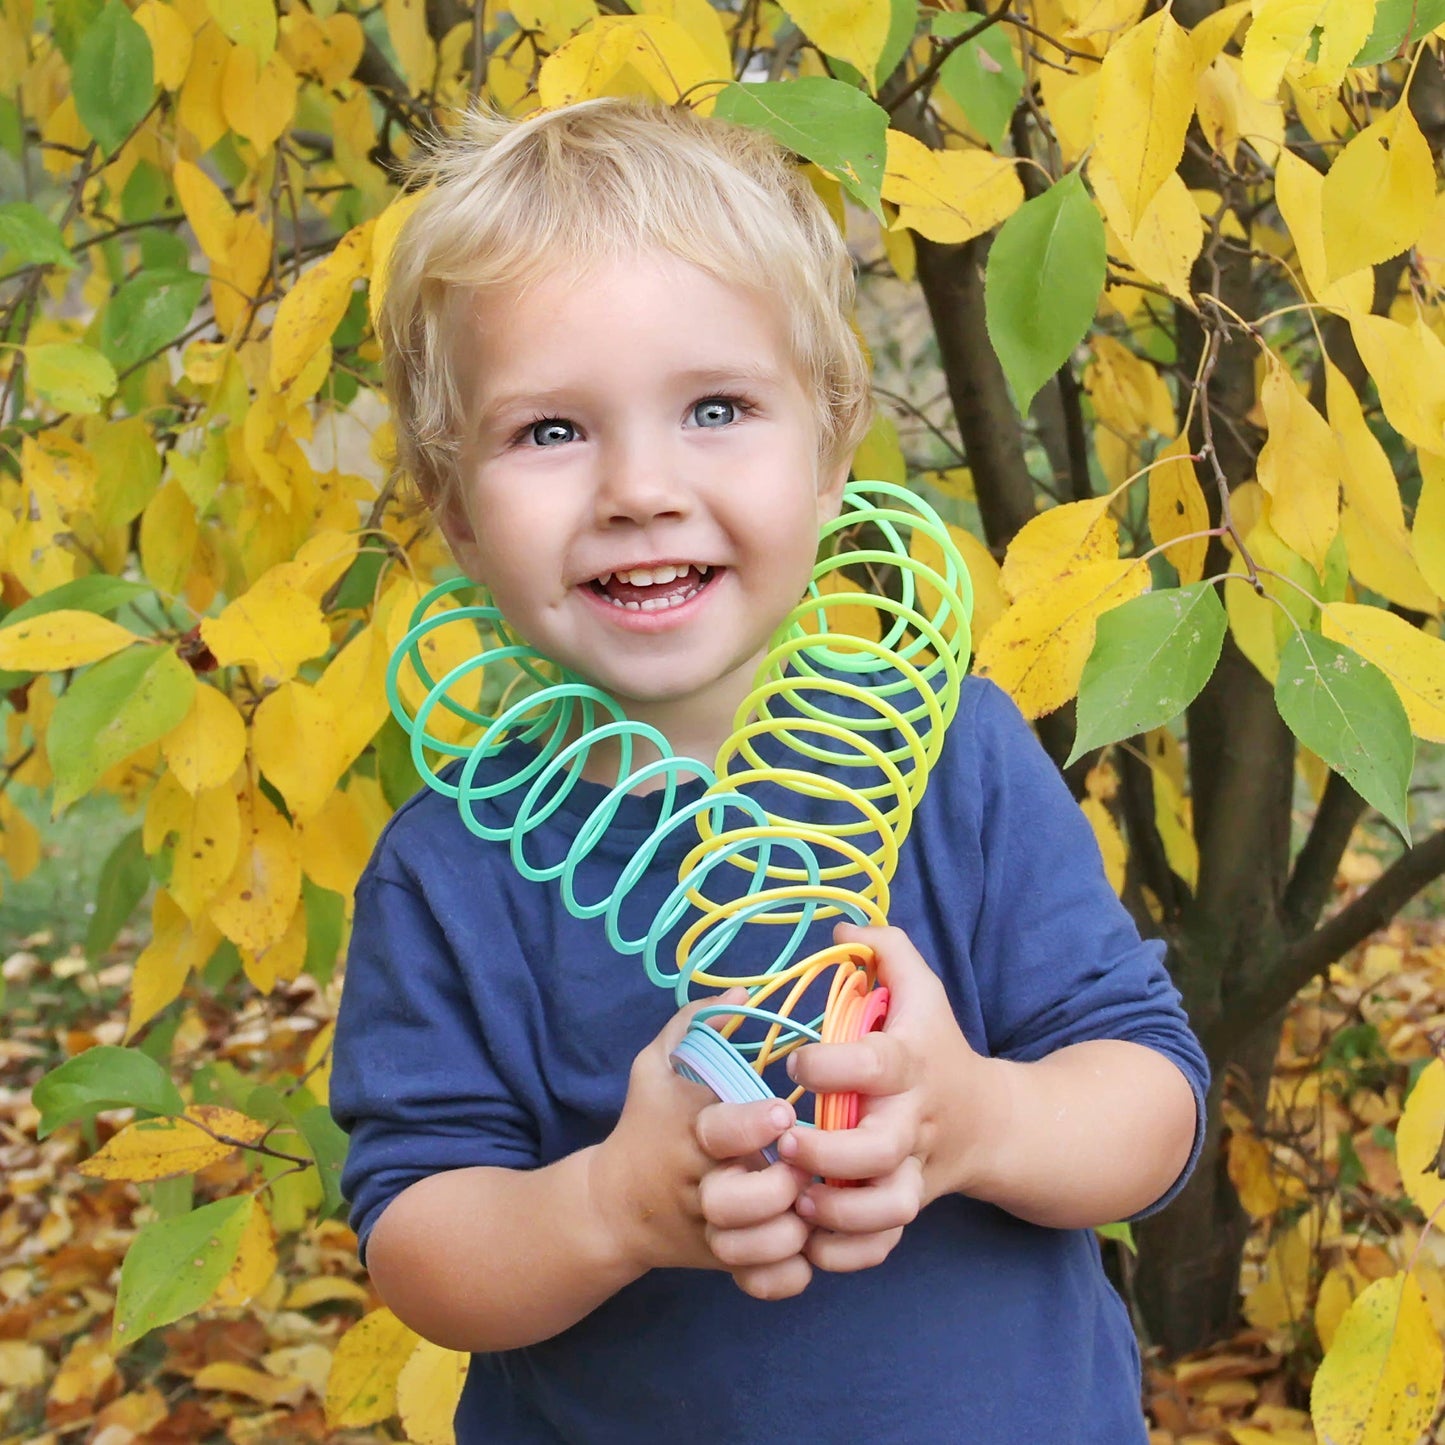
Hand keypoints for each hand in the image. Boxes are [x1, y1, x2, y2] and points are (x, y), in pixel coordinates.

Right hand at [588, 990, 812, 1298]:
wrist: (611, 1206)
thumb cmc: (647, 1124)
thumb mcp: (655, 1067)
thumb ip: (695, 1024)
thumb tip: (745, 990)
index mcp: (689, 1134)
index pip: (721, 1131)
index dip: (755, 1124)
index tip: (785, 1111)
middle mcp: (702, 1186)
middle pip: (745, 1200)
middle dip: (780, 1187)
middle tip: (801, 1169)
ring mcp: (714, 1231)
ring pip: (760, 1248)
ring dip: (790, 1232)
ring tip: (807, 1208)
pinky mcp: (724, 1265)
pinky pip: (765, 1284)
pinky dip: (787, 1275)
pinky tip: (802, 1250)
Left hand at [778, 924, 1000, 1273]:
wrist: (993, 1122)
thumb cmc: (937, 1047)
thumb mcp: (922, 991)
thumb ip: (889, 948)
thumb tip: (842, 928)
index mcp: (910, 1063)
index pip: (876, 1064)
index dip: (832, 1066)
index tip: (795, 1063)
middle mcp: (912, 1120)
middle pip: (878, 1149)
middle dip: (829, 1153)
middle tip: (785, 1143)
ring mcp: (913, 1169)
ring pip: (886, 1207)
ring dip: (840, 1212)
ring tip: (799, 1202)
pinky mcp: (909, 1206)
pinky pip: (884, 1243)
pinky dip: (849, 1253)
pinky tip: (811, 1244)